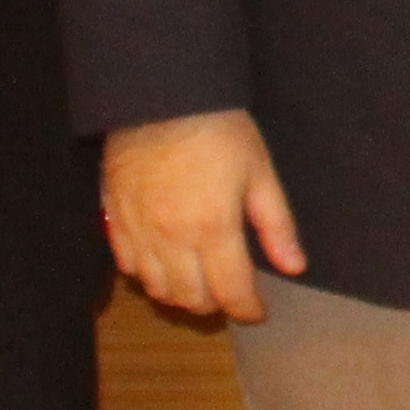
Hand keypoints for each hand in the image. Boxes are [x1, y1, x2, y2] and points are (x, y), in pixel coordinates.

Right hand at [101, 108, 306, 322]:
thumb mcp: (260, 173)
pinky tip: (165, 263)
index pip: (231, 291)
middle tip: (230, 294)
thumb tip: (295, 266)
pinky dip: (147, 275)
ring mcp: (138, 232)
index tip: (258, 311)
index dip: (248, 310)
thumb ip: (277, 225)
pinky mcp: (114, 219)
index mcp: (213, 228)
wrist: (161, 97)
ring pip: (157, 289)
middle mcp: (171, 239)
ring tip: (200, 283)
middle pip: (191, 299)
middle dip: (216, 305)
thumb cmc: (218, 130)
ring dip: (180, 295)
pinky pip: (127, 267)